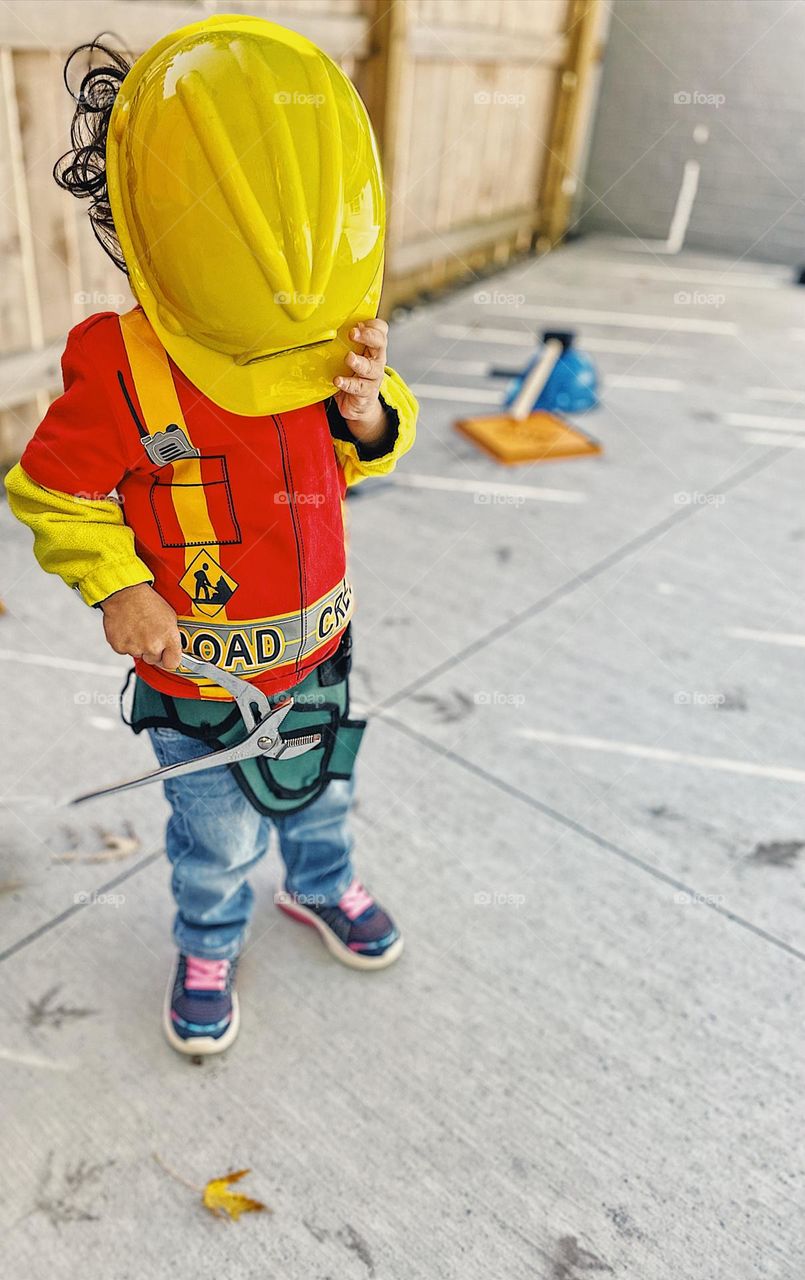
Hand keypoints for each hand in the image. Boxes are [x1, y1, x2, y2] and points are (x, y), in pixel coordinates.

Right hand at [100, 583, 182, 670]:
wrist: (125, 594)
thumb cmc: (147, 601)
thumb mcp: (170, 616)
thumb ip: (171, 636)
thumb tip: (173, 647)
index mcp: (168, 638)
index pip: (173, 663)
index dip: (169, 659)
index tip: (167, 656)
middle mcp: (152, 645)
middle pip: (154, 660)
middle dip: (152, 650)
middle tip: (149, 634)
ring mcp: (135, 647)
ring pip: (139, 654)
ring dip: (138, 645)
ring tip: (137, 627)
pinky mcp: (120, 647)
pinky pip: (125, 650)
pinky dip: (125, 642)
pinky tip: (128, 629)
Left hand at [334, 319, 389, 444]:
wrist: (359, 404)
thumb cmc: (352, 375)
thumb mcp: (349, 354)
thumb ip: (342, 341)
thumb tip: (320, 325)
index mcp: (373, 347)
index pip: (381, 330)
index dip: (373, 325)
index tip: (359, 322)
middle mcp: (376, 360)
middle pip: (380, 344)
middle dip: (368, 336)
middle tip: (353, 333)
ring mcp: (372, 377)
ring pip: (370, 367)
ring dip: (358, 362)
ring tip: (349, 358)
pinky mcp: (365, 393)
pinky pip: (358, 387)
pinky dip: (347, 383)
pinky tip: (338, 381)